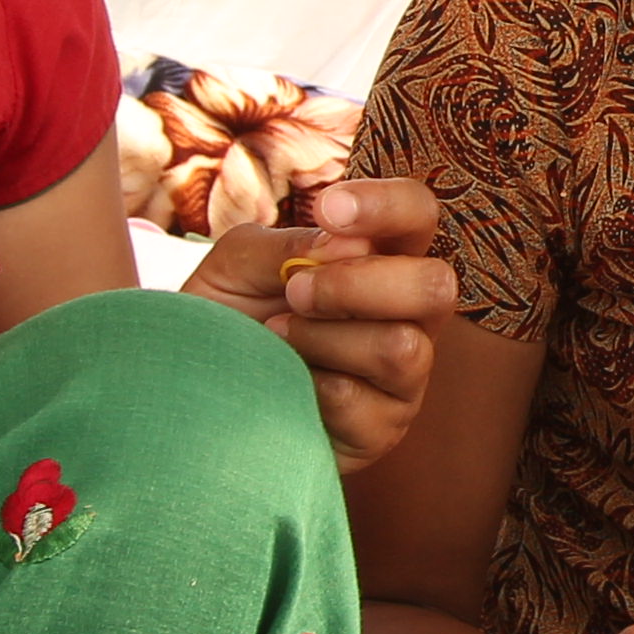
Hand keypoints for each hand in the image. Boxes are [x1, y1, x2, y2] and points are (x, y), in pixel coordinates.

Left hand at [190, 176, 452, 476]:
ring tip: (276, 338)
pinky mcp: (382, 428)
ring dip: (324, 338)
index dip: (387, 205)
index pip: (417, 215)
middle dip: (356, 284)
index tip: (328, 208)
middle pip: (436, 285)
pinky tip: (285, 386)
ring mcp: (402, 376)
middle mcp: (406, 313)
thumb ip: (288, 246)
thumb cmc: (226, 320)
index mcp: (381, 257)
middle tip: (294, 292)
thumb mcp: (236, 268)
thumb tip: (346, 245)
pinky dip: (309, 388)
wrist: (196, 392)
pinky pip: (361, 404)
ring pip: (401, 347)